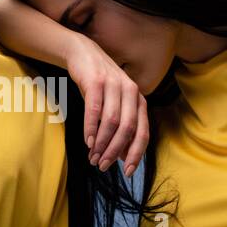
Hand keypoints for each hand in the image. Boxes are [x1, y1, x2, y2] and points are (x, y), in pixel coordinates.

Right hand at [63, 34, 148, 177]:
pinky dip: (91, 128)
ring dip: (101, 143)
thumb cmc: (100, 86)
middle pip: (128, 129)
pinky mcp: (96, 81)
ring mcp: (114, 85)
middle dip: (115, 151)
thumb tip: (122, 156)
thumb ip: (121, 129)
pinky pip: (94, 110)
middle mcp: (131, 92)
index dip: (136, 154)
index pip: (143, 132)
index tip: (127, 172)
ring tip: (93, 157)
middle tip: (103, 166)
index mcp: (139, 101)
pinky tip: (87, 141)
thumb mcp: (114, 106)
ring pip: (112, 122)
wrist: (83, 55)